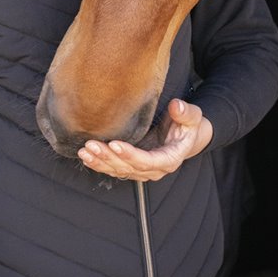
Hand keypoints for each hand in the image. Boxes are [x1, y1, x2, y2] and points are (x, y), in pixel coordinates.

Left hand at [76, 99, 213, 181]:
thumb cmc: (187, 125)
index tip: (114, 144)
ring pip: (118, 170)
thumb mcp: (193, 116)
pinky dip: (99, 164)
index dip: (131, 155)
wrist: (185, 136)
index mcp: (169, 159)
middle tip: (91, 145)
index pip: (148, 161)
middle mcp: (154, 169)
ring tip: (84, 151)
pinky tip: (86, 157)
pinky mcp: (132, 165)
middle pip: (128, 167)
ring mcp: (142, 169)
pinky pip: (114, 168)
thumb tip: (176, 106)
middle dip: (108, 157)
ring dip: (100, 162)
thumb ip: (186, 112)